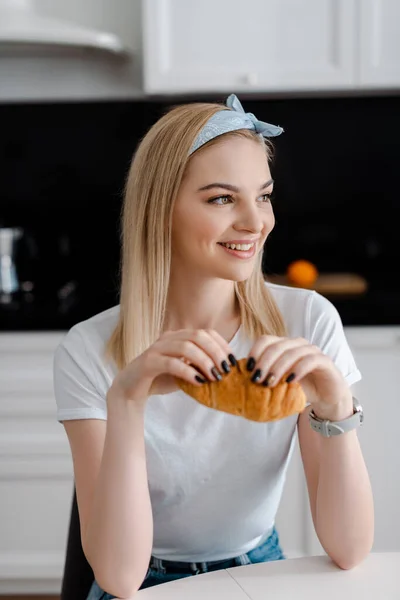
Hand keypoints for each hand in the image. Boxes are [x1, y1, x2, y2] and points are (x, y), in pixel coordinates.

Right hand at [108, 329, 235, 406]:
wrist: (131, 390)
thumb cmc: (162, 379)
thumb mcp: (187, 371)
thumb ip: (202, 367)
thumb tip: (227, 370)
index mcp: (179, 336)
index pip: (206, 332)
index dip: (222, 345)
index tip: (233, 361)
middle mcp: (168, 338)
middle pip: (198, 336)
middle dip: (216, 352)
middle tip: (226, 370)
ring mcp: (157, 348)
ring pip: (186, 347)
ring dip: (204, 362)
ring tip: (214, 377)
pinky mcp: (148, 362)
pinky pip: (171, 363)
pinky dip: (187, 371)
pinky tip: (198, 382)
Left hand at [246, 335, 352, 420]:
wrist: (327, 397)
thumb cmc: (300, 388)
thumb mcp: (279, 382)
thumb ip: (264, 378)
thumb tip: (239, 382)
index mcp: (284, 345)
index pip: (265, 340)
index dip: (254, 352)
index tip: (246, 369)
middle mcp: (297, 344)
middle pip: (276, 346)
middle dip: (263, 362)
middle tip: (255, 379)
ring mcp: (312, 351)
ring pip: (291, 352)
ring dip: (278, 368)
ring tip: (270, 383)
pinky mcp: (324, 361)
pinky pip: (309, 360)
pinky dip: (297, 370)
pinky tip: (289, 381)